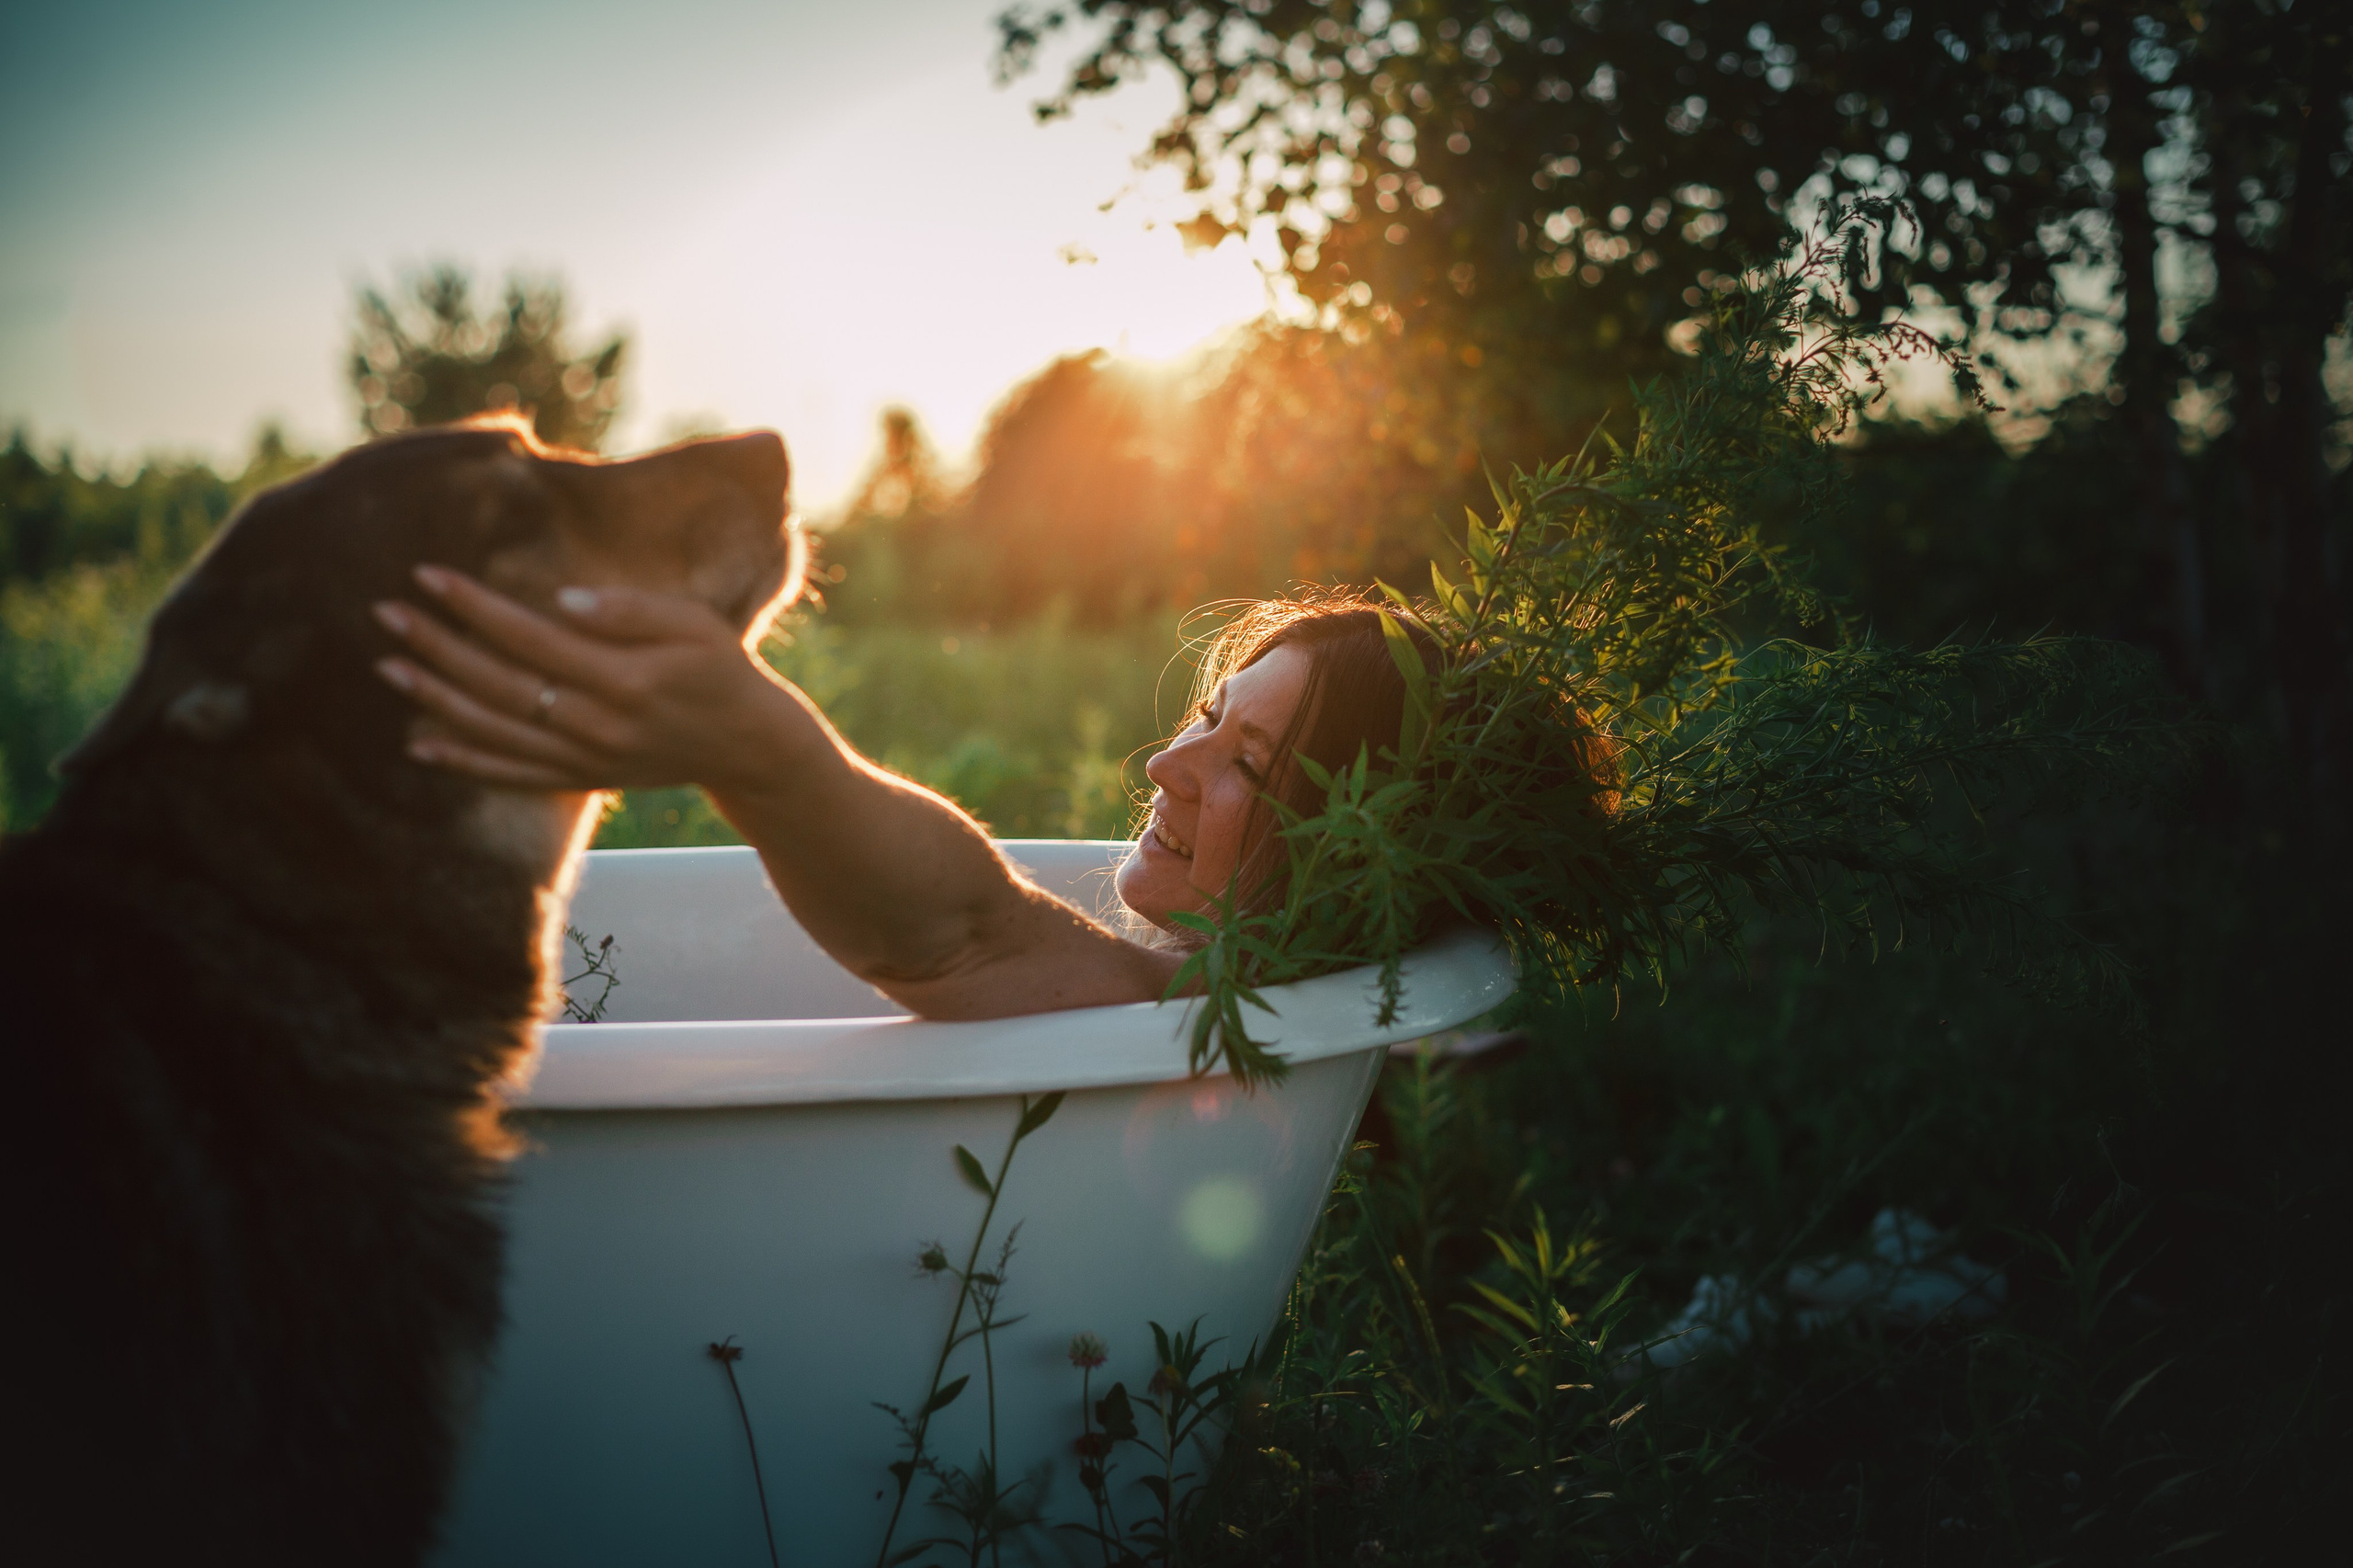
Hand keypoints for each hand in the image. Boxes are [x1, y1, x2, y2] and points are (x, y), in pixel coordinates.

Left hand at [373, 565, 806, 792]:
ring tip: (387, 667)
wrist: (749, 746)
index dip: (475, 607)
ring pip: (495, 732)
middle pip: (499, 685)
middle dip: (437, 647)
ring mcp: (586, 759)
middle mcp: (597, 726)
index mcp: (625, 680)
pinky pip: (511, 774)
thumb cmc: (722, 669)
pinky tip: (420, 743)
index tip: (428, 575)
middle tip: (385, 613)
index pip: (531, 638)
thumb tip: (561, 599)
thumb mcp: (695, 625)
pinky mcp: (582, 779)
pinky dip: (464, 762)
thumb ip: (630, 611)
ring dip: (435, 699)